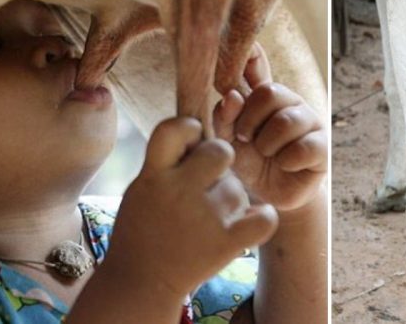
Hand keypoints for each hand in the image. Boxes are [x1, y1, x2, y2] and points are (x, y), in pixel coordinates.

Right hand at [104, 117, 278, 295]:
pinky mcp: (226, 243)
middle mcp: (179, 191)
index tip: (191, 142)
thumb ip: (167, 159)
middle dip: (220, 162)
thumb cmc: (144, 228)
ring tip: (211, 219)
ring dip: (232, 199)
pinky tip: (247, 223)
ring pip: (239, 188)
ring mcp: (205, 217)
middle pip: (222, 151)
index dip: (189, 128)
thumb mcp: (143, 187)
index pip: (175, 127)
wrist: (141, 282)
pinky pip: (264, 217)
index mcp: (153, 174)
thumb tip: (199, 122)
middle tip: (208, 184)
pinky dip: (261, 218)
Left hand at [214, 43, 326, 211]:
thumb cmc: (250, 162)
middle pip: (269, 92)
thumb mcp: (229, 141)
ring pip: (285, 121)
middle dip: (249, 120)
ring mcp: (309, 121)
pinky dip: (286, 161)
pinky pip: (303, 147)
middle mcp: (289, 101)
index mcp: (264, 94)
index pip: (256, 62)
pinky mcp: (323, 145)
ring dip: (267, 144)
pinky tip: (285, 165)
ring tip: (266, 154)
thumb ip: (225, 118)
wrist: (271, 196)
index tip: (244, 48)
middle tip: (244, 138)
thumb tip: (231, 96)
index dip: (250, 52)